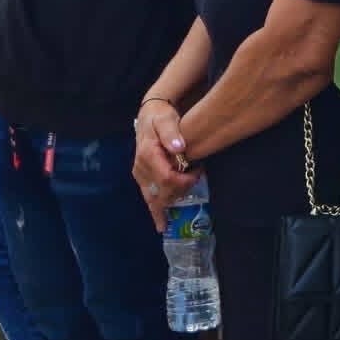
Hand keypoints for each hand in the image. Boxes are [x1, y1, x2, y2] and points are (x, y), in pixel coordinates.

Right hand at [133, 101, 198, 228]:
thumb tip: (179, 147)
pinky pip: (149, 197)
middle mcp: (141, 168)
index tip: (198, 171)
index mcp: (148, 155)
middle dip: (180, 191)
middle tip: (196, 178)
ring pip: (155, 198)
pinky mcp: (142, 178)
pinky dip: (156, 210)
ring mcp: (140, 175)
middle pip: (162, 192)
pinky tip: (161, 224)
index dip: (184, 181)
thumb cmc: (160, 116)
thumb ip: (171, 132)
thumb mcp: (166, 119)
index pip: (167, 178)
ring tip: (179, 208)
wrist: (149, 115)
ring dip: (169, 203)